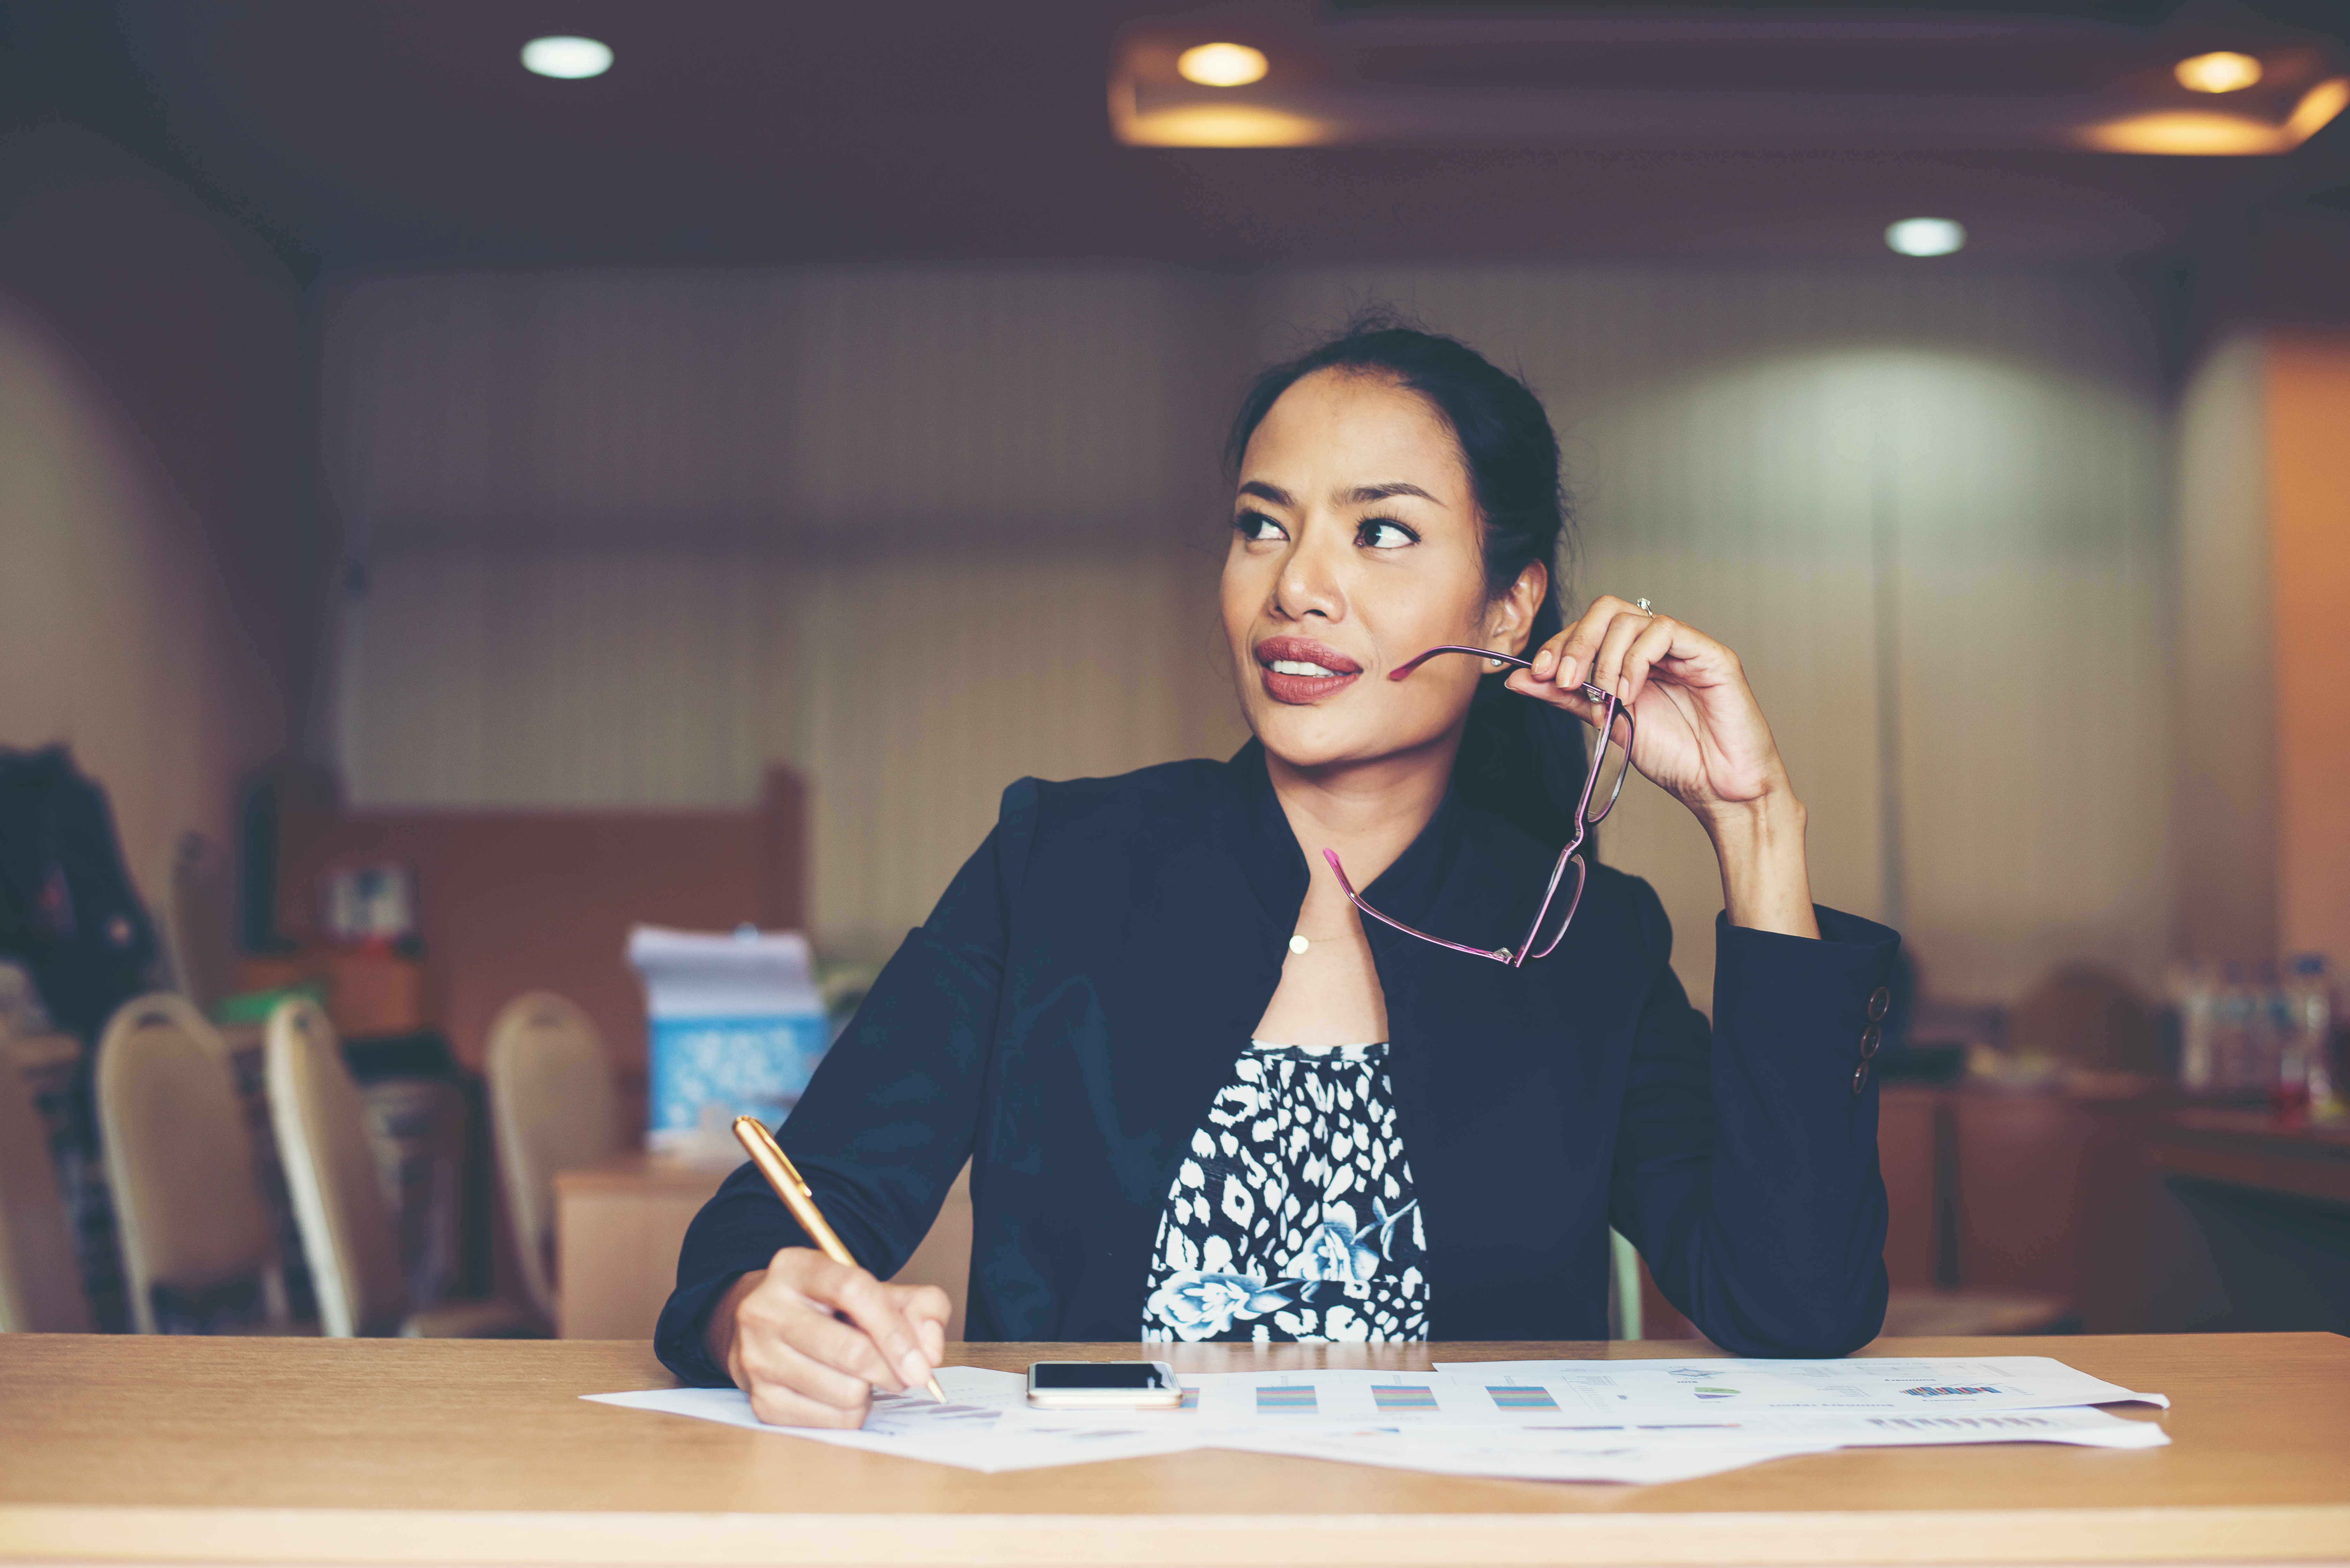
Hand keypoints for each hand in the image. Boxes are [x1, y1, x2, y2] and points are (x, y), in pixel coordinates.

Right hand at [702, 1248, 950, 1427]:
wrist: (768, 1328)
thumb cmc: (831, 1309)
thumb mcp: (876, 1290)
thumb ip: (920, 1307)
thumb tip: (930, 1353)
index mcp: (796, 1268)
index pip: (853, 1290)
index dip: (895, 1329)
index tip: (922, 1363)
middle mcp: (767, 1310)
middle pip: (850, 1350)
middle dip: (892, 1370)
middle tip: (904, 1373)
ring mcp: (757, 1357)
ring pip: (844, 1391)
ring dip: (871, 1391)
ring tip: (863, 1376)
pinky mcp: (760, 1399)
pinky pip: (830, 1420)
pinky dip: (851, 1413)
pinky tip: (842, 1392)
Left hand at [1507, 595, 1790, 819]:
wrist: (1719, 788)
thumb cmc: (1676, 757)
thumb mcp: (1608, 724)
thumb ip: (1567, 697)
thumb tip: (1518, 679)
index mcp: (1633, 658)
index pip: (1589, 628)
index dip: (1559, 644)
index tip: (1538, 673)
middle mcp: (1657, 646)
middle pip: (1607, 610)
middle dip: (1576, 642)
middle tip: (1563, 679)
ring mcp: (1685, 646)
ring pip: (1631, 618)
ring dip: (1605, 658)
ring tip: (1607, 697)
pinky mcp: (1711, 653)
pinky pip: (1664, 632)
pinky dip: (1636, 660)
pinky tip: (1632, 692)